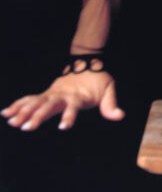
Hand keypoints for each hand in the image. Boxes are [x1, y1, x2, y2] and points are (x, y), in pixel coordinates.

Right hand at [2, 67, 124, 130]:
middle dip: (37, 116)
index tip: (62, 127)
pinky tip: (5, 113)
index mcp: (78, 96)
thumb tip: (120, 116)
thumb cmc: (99, 80)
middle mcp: (62, 95)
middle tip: (26, 128)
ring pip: (36, 102)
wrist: (87, 63)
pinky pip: (29, 99)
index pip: (73, 107)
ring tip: (11, 121)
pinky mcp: (45, 93)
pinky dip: (18, 104)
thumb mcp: (109, 89)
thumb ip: (111, 104)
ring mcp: (52, 93)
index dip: (69, 117)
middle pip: (49, 106)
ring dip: (23, 111)